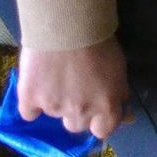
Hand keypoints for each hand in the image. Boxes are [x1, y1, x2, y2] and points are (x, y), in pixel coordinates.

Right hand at [17, 39, 131, 139]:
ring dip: (56, 103)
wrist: (69, 26)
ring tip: (57, 77)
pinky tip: (37, 88)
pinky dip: (32, 104)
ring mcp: (53, 108)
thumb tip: (127, 116)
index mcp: (106, 106)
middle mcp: (80, 113)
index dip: (100, 121)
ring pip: (54, 115)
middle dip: (78, 111)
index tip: (97, 110)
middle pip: (77, 125)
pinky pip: (29, 113)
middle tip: (76, 88)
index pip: (104, 130)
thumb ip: (119, 94)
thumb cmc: (100, 43)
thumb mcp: (119, 70)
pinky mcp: (29, 99)